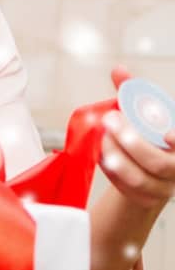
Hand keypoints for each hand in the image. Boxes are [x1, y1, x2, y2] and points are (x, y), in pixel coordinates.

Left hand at [99, 66, 174, 209]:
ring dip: (117, 158)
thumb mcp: (142, 114)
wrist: (143, 168)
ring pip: (141, 180)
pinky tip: (102, 157)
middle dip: (132, 144)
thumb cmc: (146, 135)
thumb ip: (132, 93)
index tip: (168, 134)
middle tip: (110, 121)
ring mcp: (164, 186)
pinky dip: (112, 173)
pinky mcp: (146, 198)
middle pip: (159, 163)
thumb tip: (118, 70)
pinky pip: (128, 190)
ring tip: (103, 139)